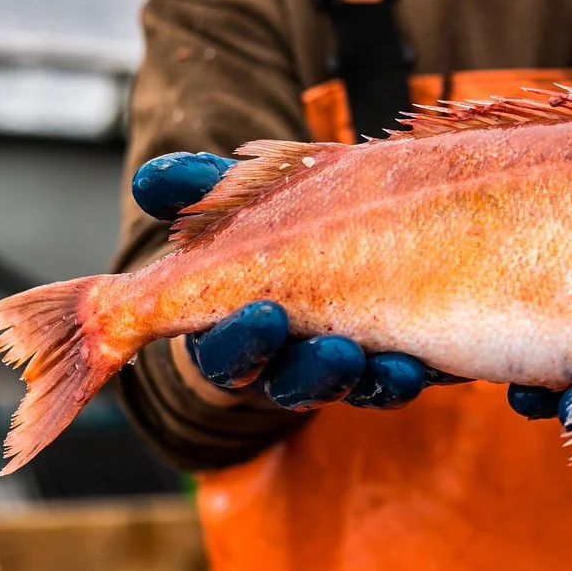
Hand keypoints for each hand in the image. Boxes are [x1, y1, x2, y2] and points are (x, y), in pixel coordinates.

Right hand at [131, 151, 465, 410]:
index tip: (265, 314)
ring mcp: (340, 368)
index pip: (228, 350)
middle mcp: (285, 360)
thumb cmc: (259, 230)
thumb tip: (151, 183)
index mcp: (233, 329)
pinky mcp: (388, 364)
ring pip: (349, 387)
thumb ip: (193, 191)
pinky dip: (403, 377)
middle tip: (335, 349)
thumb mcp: (233, 202)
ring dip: (365, 378)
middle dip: (311, 369)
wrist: (325, 241)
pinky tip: (420, 365)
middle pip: (291, 381)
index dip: (243, 339)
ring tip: (387, 360)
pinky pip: (394, 382)